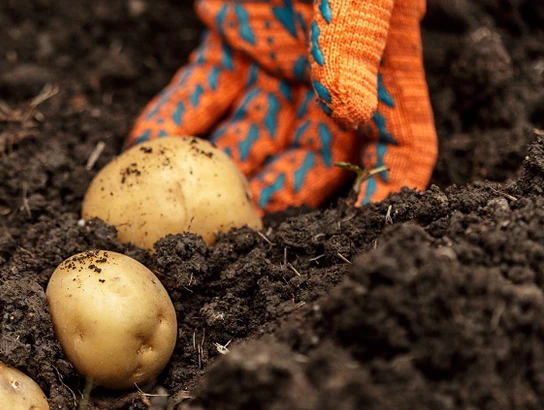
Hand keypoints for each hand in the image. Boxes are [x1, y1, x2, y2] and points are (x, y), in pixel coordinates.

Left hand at [129, 0, 436, 212]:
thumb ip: (354, 45)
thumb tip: (355, 111)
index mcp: (379, 66)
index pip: (398, 146)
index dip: (385, 193)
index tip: (358, 235)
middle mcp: (330, 75)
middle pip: (313, 157)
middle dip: (281, 199)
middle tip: (244, 235)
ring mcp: (276, 62)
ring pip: (252, 135)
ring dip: (220, 173)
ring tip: (187, 210)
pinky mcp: (228, 42)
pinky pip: (201, 93)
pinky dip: (174, 121)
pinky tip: (145, 148)